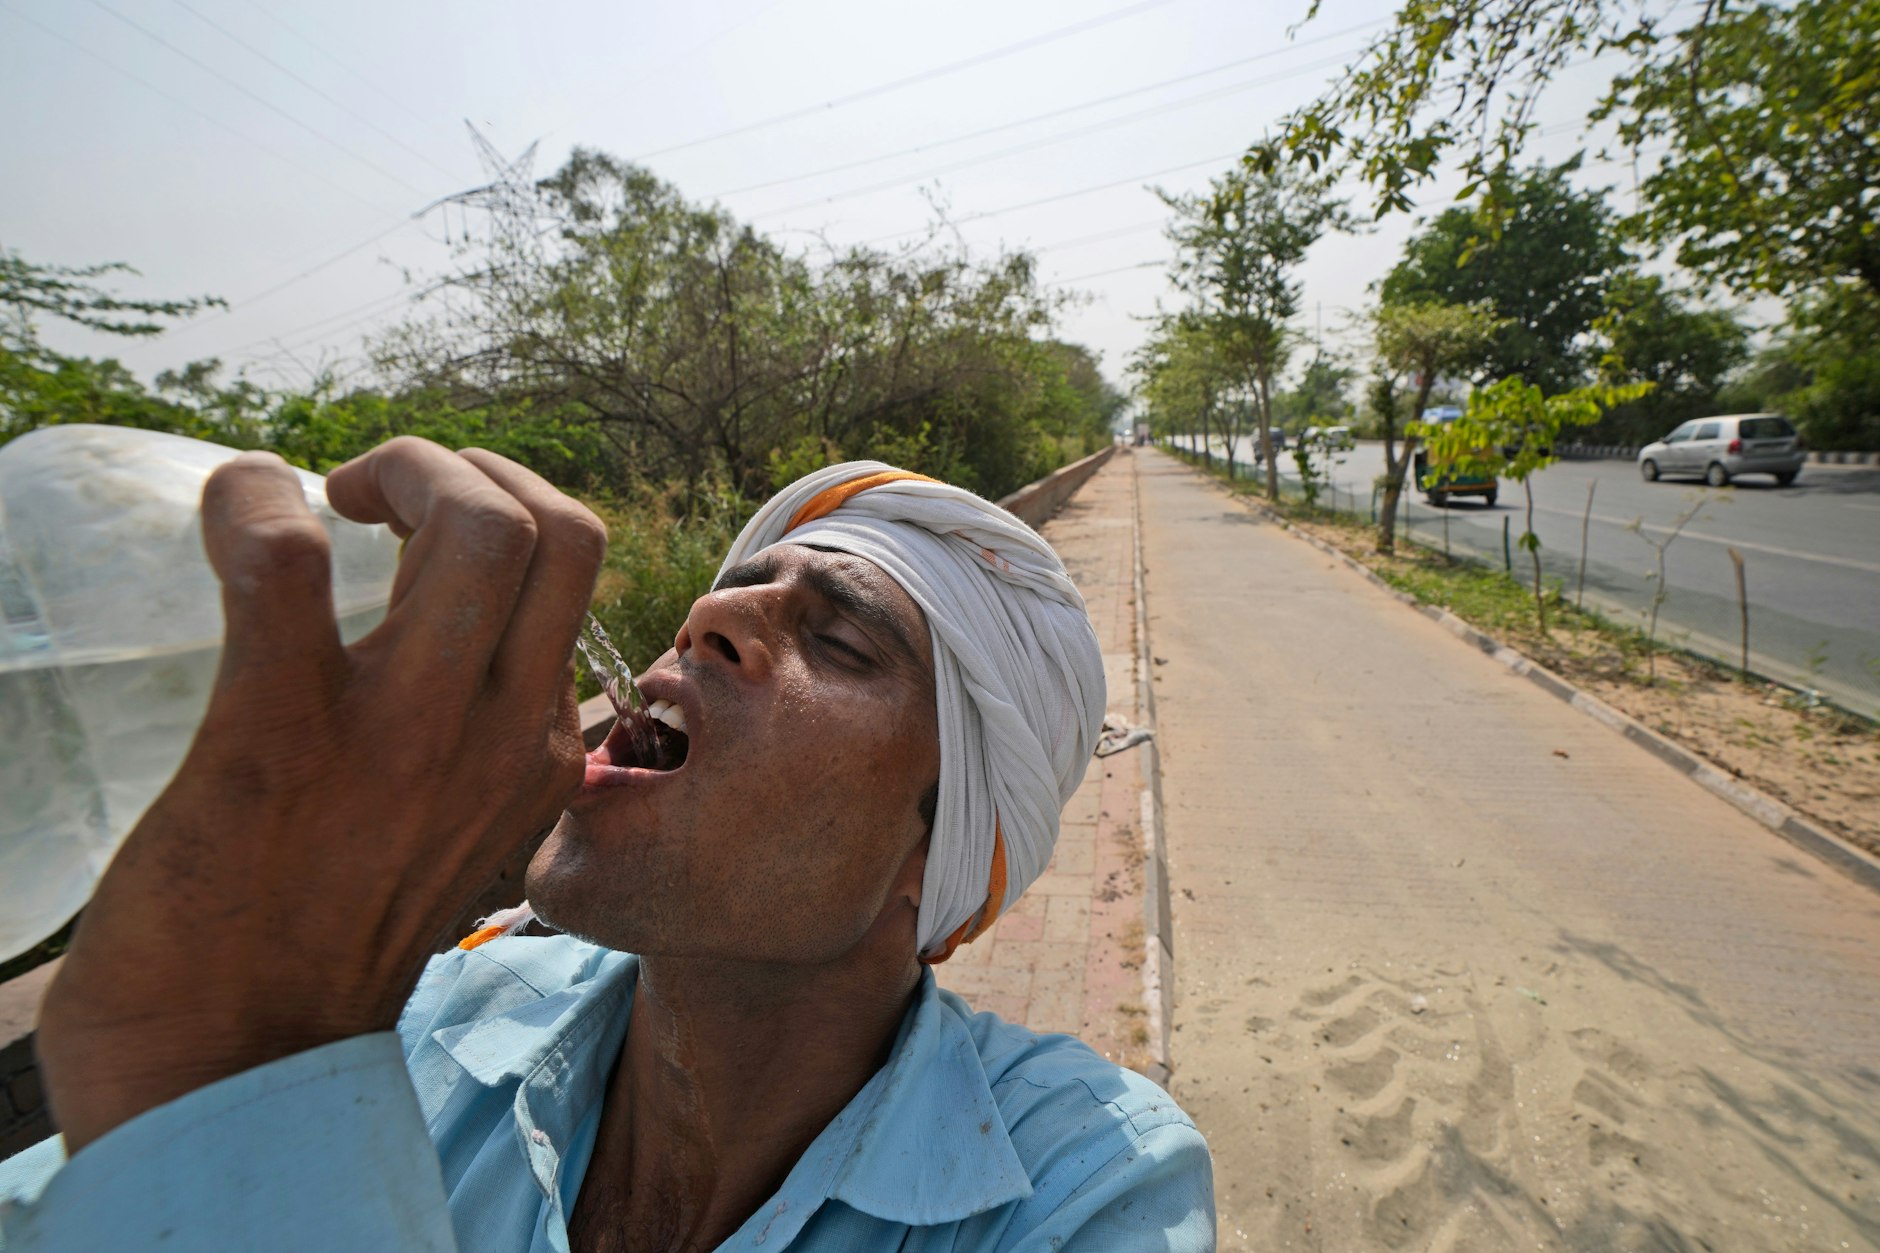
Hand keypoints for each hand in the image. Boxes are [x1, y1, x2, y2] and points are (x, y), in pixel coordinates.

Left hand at [37, 438, 606, 1150]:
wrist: (240, 1068)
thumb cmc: (327, 939)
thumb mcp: (458, 829)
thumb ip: (474, 742)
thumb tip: (432, 642)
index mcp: (543, 750)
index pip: (577, 569)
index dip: (500, 506)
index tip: (416, 528)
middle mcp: (506, 733)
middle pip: (555, 524)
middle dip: (462, 466)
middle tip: (375, 500)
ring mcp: (407, 735)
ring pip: (478, 523)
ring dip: (398, 469)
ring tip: (329, 503)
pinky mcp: (281, 739)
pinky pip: (285, 568)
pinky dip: (251, 506)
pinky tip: (233, 512)